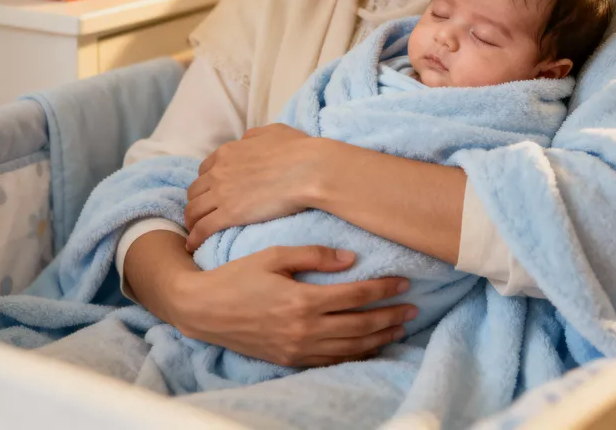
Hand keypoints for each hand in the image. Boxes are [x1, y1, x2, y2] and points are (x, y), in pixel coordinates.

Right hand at [171, 245, 415, 366]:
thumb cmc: (238, 276)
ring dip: (379, 338)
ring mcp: (297, 349)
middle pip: (360, 325)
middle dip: (390, 316)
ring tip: (400, 328)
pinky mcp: (289, 360)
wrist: (202, 309)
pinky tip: (369, 347)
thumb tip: (350, 259)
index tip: (404, 281)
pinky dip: (355, 355)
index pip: (356, 296)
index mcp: (302, 301)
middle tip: (413, 307)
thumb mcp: (274, 255)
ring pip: (350, 347)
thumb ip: (314, 255)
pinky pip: (331, 361)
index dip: (383, 289)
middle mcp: (304, 329)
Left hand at [185, 124, 315, 250]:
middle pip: (195, 191)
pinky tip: (195, 245)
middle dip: (197, 201)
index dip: (208, 182)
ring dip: (192, 221)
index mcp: (228, 152)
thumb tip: (246, 141)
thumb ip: (254, 136)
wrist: (308, 169)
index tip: (213, 192)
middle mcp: (219, 171)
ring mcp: (221, 194)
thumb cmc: (297, 150)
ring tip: (196, 231)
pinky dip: (195, 238)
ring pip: (193, 210)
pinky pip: (202, 229)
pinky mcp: (229, 215)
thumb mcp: (273, 132)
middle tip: (204, 213)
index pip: (205, 169)